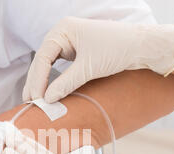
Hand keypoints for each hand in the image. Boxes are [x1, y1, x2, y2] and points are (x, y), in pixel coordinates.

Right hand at [23, 16, 173, 102]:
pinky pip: (60, 68)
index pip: (42, 57)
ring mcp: (70, 43)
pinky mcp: (78, 53)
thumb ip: (66, 83)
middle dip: (36, 82)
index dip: (37, 79)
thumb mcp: (89, 68)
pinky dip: (54, 81)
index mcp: (63, 30)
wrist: (143, 47)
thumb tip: (47, 99)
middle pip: (42, 61)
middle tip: (29, 102)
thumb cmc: (118, 49)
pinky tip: (49, 93)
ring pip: (49, 65)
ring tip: (35, 101)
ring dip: (42, 82)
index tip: (36, 98)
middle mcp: (64, 34)